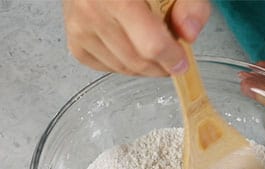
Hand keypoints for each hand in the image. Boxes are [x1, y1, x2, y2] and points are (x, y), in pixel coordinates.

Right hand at [62, 0, 210, 75]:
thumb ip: (189, 1)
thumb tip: (189, 33)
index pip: (150, 43)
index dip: (170, 58)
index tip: (182, 62)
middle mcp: (93, 12)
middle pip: (135, 60)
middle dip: (158, 66)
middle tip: (172, 59)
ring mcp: (80, 29)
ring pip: (119, 67)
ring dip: (142, 67)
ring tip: (154, 52)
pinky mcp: (75, 40)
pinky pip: (103, 66)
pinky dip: (122, 64)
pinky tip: (132, 50)